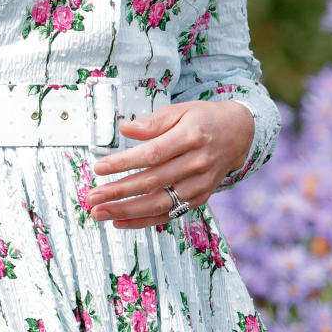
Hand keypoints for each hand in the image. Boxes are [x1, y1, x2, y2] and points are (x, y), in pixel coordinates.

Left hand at [84, 99, 254, 229]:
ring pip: (159, 203)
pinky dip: (143, 221)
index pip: (153, 154)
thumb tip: (124, 129)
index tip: (99, 168)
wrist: (238, 134)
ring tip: (100, 213)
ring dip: (126, 211)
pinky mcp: (200, 198)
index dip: (124, 163)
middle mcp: (198, 164)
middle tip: (92, 197)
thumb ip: (152, 122)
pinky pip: (169, 214)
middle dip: (118, 192)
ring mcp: (200, 184)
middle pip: (153, 181)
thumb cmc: (204, 120)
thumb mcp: (180, 110)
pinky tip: (120, 221)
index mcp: (191, 137)